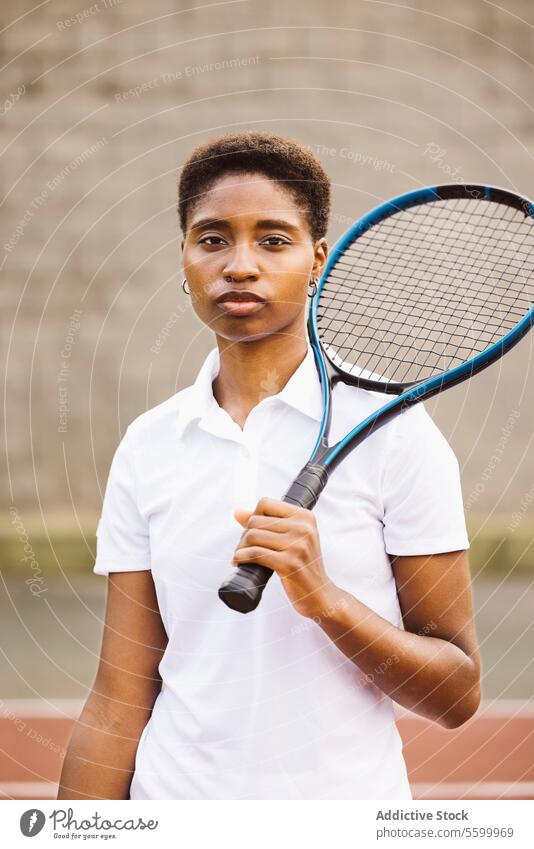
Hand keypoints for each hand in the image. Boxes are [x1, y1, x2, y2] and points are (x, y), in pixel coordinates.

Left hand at [231, 497, 335, 617]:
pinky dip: (241, 557)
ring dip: (240, 548)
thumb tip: (238, 512)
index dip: (253, 516)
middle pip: (256, 521)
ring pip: (253, 536)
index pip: (265, 503)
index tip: (251, 531)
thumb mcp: (291, 539)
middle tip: (243, 549)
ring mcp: (298, 545)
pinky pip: (255, 553)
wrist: (319, 594)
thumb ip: (265, 523)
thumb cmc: (302, 565)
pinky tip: (239, 562)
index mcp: (305, 517)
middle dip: (244, 536)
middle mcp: (304, 528)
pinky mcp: (290, 563)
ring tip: (241, 556)